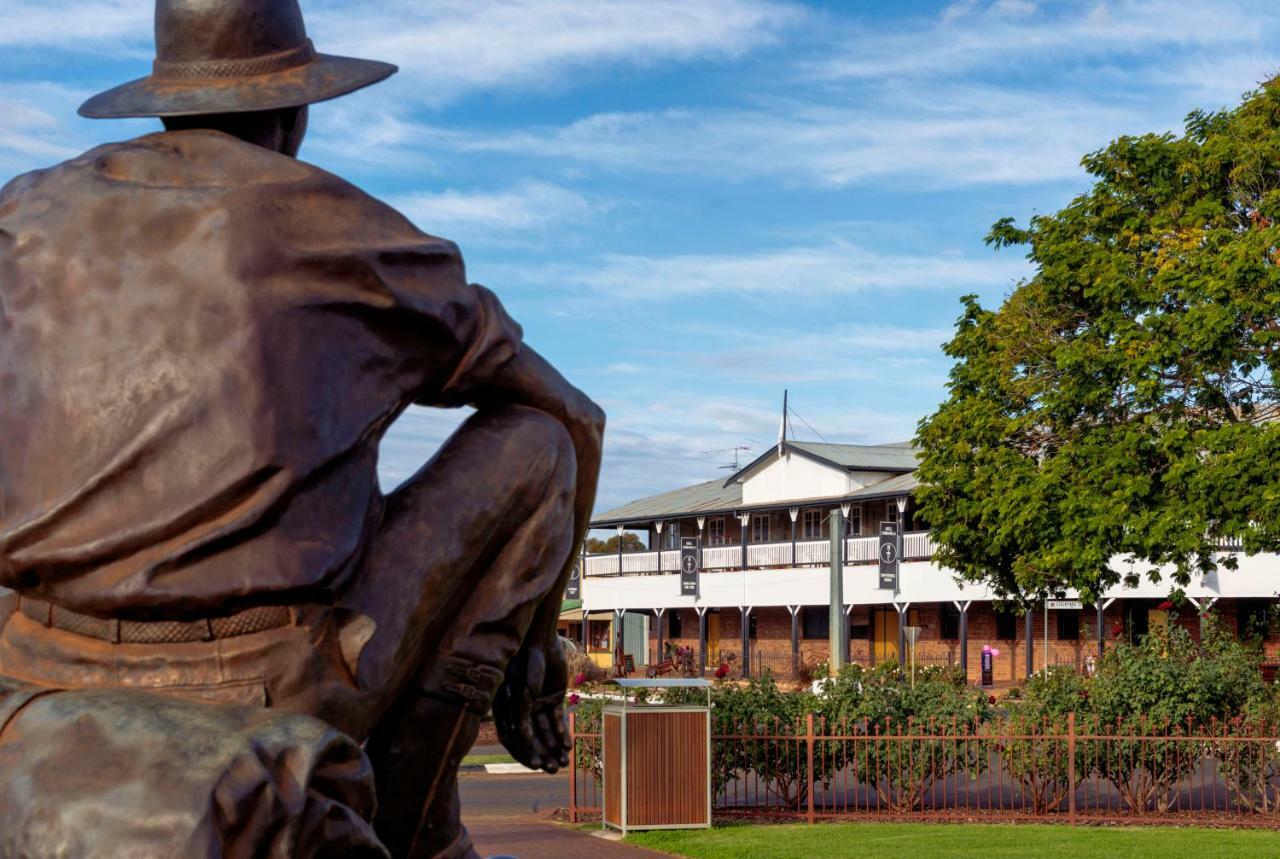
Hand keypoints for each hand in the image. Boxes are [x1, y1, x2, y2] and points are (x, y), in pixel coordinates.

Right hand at [492, 641, 569, 773]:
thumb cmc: (525, 665)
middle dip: (543, 755)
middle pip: (533, 739)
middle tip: (554, 770)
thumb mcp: (523, 692)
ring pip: (547, 732)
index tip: (535, 766)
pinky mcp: (553, 698)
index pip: (515, 739)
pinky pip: (557, 720)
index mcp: (508, 712)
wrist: (540, 642)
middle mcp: (523, 711)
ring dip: (554, 747)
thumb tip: (524, 741)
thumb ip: (522, 716)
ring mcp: (538, 705)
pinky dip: (562, 733)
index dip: (525, 753)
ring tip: (564, 762)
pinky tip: (568, 746)